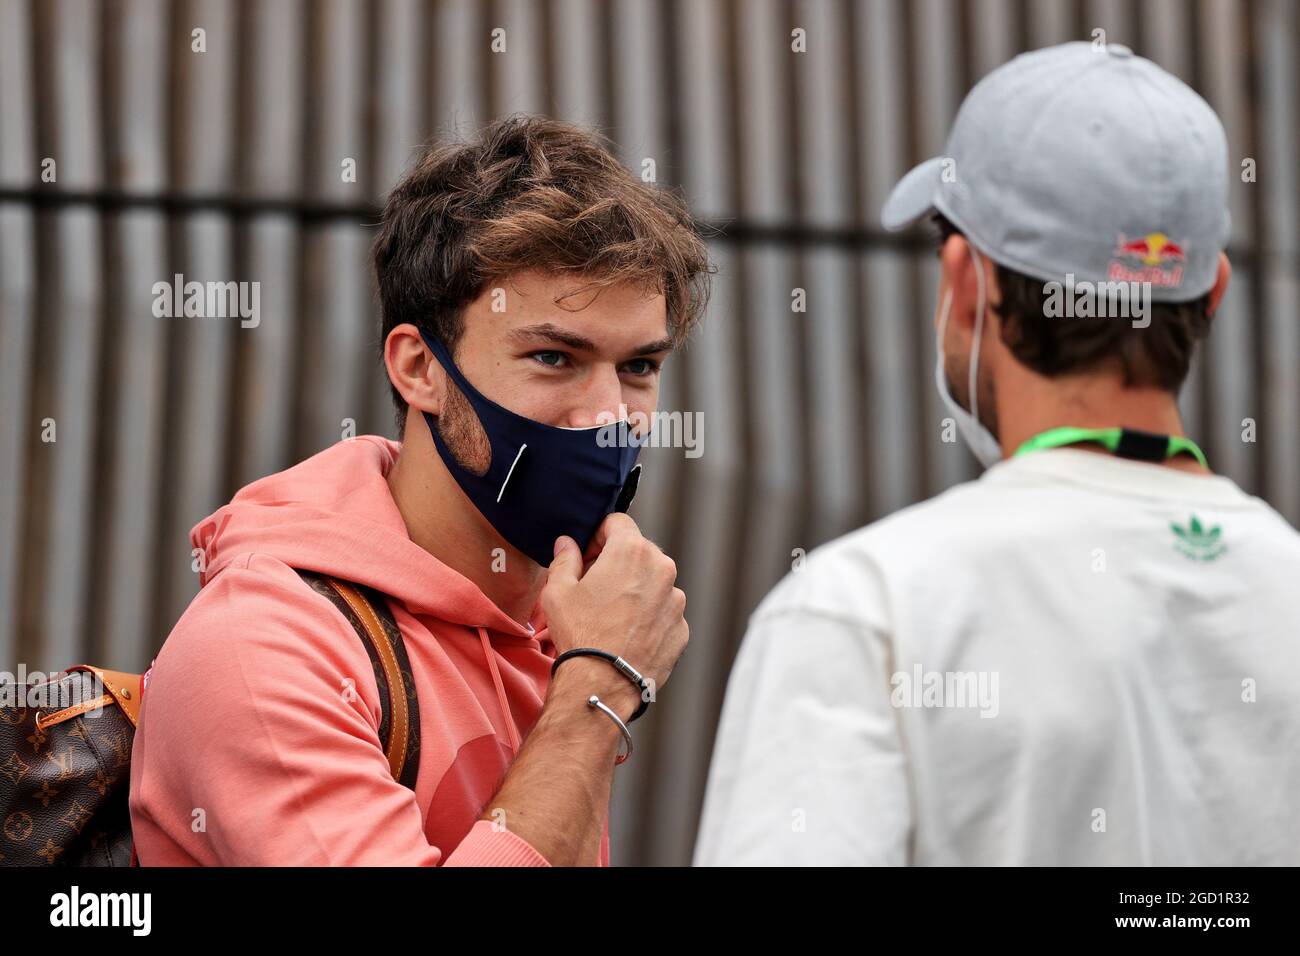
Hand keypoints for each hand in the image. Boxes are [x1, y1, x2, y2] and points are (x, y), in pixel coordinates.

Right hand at [540, 513, 687, 719]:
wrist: (604, 683)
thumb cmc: (580, 633)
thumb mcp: (558, 590)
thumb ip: (565, 559)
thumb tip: (567, 544)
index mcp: (632, 551)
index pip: (617, 522)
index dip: (598, 535)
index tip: (588, 554)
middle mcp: (662, 570)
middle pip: (639, 551)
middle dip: (618, 561)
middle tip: (596, 584)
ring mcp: (676, 601)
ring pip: (654, 583)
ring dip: (636, 589)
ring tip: (611, 614)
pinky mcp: (681, 628)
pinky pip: (664, 612)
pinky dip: (649, 617)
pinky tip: (627, 634)